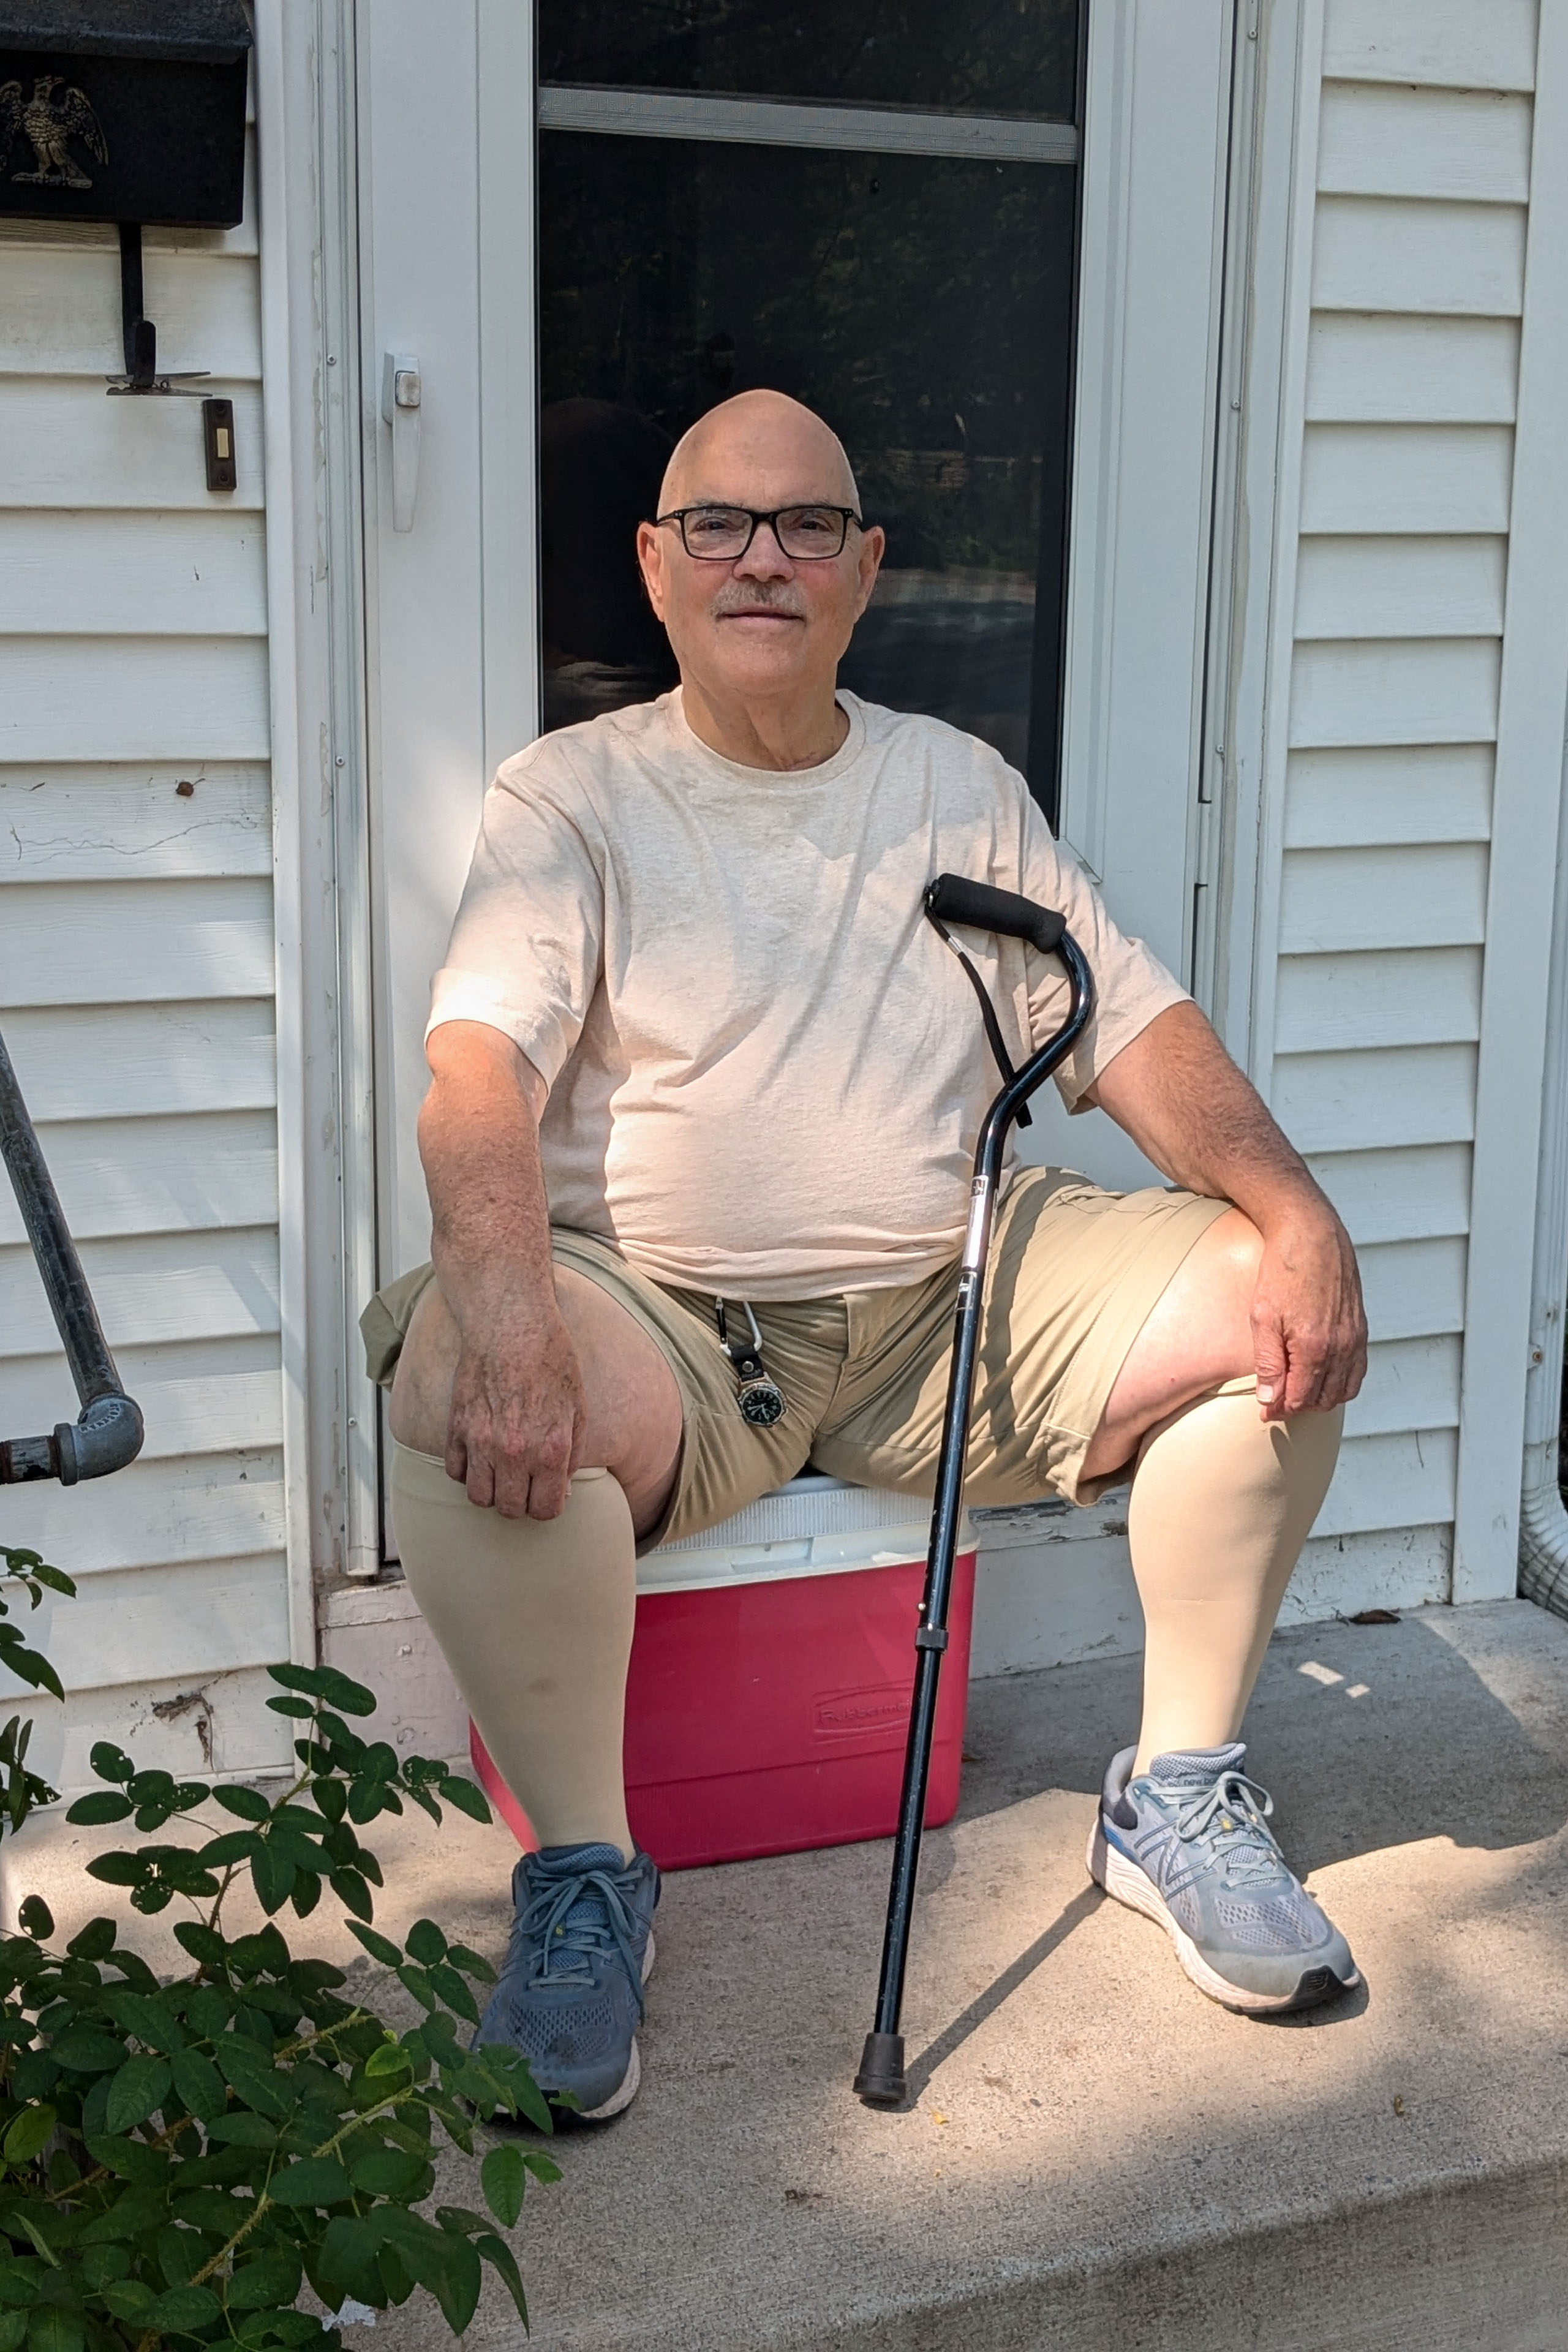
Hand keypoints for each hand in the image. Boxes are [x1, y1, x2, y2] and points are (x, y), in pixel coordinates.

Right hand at [445, 1299, 586, 1518]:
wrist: (511, 1322)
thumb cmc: (549, 1358)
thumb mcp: (577, 1407)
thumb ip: (570, 1453)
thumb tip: (560, 1487)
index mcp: (550, 1449)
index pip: (545, 1510)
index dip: (547, 1505)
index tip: (546, 1495)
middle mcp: (514, 1451)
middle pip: (510, 1509)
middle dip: (519, 1502)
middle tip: (524, 1485)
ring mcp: (481, 1441)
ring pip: (478, 1498)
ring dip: (491, 1491)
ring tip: (500, 1474)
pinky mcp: (456, 1426)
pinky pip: (454, 1471)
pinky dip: (466, 1470)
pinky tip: (479, 1455)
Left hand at [1249, 1203, 1366, 1420]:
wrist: (1310, 1234)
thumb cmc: (1283, 1270)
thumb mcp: (1263, 1318)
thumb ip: (1268, 1364)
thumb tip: (1269, 1400)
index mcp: (1315, 1347)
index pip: (1300, 1398)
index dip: (1280, 1410)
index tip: (1265, 1411)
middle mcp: (1341, 1346)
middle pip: (1324, 1398)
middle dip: (1300, 1406)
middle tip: (1278, 1402)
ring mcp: (1355, 1337)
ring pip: (1345, 1388)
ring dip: (1322, 1397)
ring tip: (1298, 1392)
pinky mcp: (1361, 1327)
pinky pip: (1358, 1369)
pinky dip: (1342, 1382)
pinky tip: (1324, 1377)